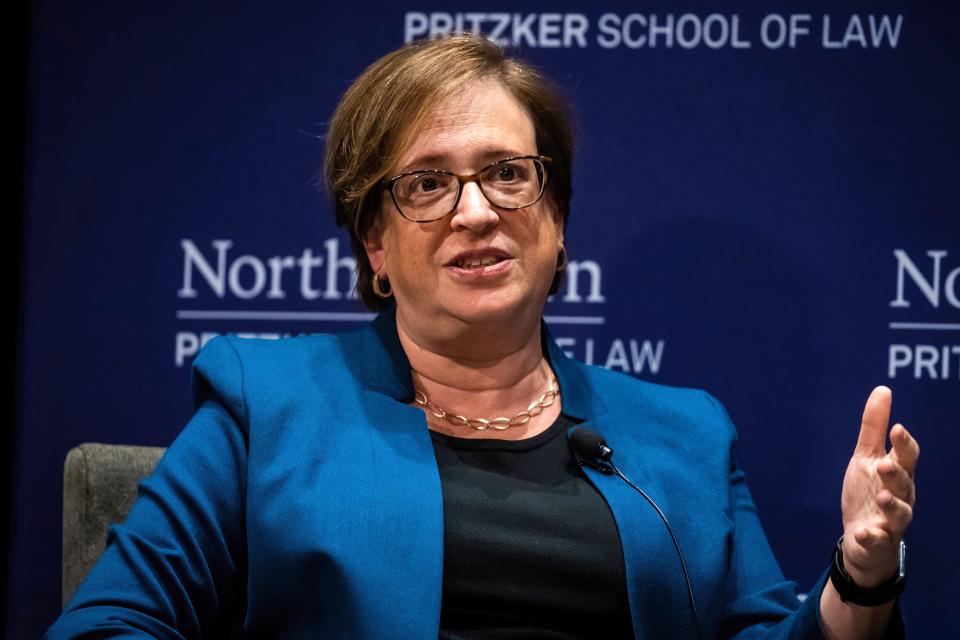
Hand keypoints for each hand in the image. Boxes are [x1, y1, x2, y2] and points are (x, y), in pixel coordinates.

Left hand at [840, 386, 918, 586]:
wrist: (862, 539)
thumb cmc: (868, 492)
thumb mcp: (866, 457)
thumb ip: (874, 427)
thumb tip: (883, 389)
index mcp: (898, 473)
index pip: (907, 457)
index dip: (904, 444)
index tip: (897, 428)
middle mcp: (900, 497)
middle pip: (904, 484)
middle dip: (896, 474)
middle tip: (885, 464)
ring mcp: (891, 521)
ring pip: (899, 513)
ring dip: (891, 505)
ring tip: (880, 497)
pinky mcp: (878, 541)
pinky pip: (878, 540)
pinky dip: (872, 537)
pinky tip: (863, 533)